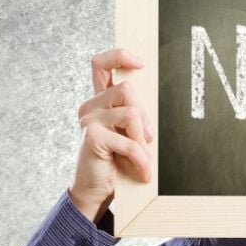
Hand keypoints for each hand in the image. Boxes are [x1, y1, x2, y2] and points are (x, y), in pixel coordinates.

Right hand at [68, 48, 154, 223]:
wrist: (96, 189)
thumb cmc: (117, 160)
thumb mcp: (130, 134)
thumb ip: (137, 116)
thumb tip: (157, 104)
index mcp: (101, 100)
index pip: (101, 64)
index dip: (120, 56)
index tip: (140, 63)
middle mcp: (91, 106)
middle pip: (127, 90)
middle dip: (145, 116)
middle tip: (147, 139)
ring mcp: (88, 119)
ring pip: (131, 113)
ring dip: (143, 139)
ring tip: (142, 156)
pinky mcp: (91, 136)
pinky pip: (130, 142)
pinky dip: (141, 160)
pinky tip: (143, 172)